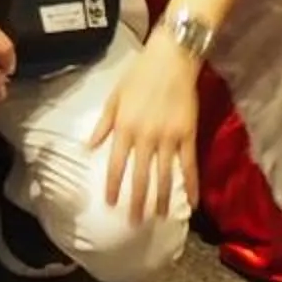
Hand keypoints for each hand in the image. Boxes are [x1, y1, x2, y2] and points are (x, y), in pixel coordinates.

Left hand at [88, 35, 196, 222]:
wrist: (172, 58)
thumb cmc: (139, 75)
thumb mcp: (114, 97)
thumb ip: (103, 124)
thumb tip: (88, 147)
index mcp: (125, 127)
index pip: (117, 165)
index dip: (114, 186)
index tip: (111, 204)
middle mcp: (146, 137)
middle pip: (140, 177)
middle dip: (137, 202)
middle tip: (134, 223)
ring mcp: (169, 137)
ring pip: (165, 176)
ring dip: (162, 200)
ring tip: (160, 218)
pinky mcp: (188, 135)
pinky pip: (190, 165)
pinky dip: (191, 185)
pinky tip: (192, 202)